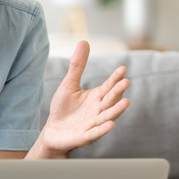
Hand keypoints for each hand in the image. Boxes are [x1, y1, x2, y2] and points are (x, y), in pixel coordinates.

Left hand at [40, 41, 129, 157]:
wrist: (53, 131)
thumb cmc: (63, 108)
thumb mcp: (69, 84)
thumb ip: (77, 66)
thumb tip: (84, 41)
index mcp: (96, 97)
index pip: (108, 86)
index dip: (115, 78)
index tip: (123, 69)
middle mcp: (98, 110)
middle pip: (111, 100)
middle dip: (118, 92)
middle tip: (125, 82)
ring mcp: (93, 123)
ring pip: (107, 116)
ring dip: (117, 110)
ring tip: (126, 102)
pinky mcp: (85, 136)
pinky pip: (96, 132)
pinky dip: (103, 129)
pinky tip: (111, 124)